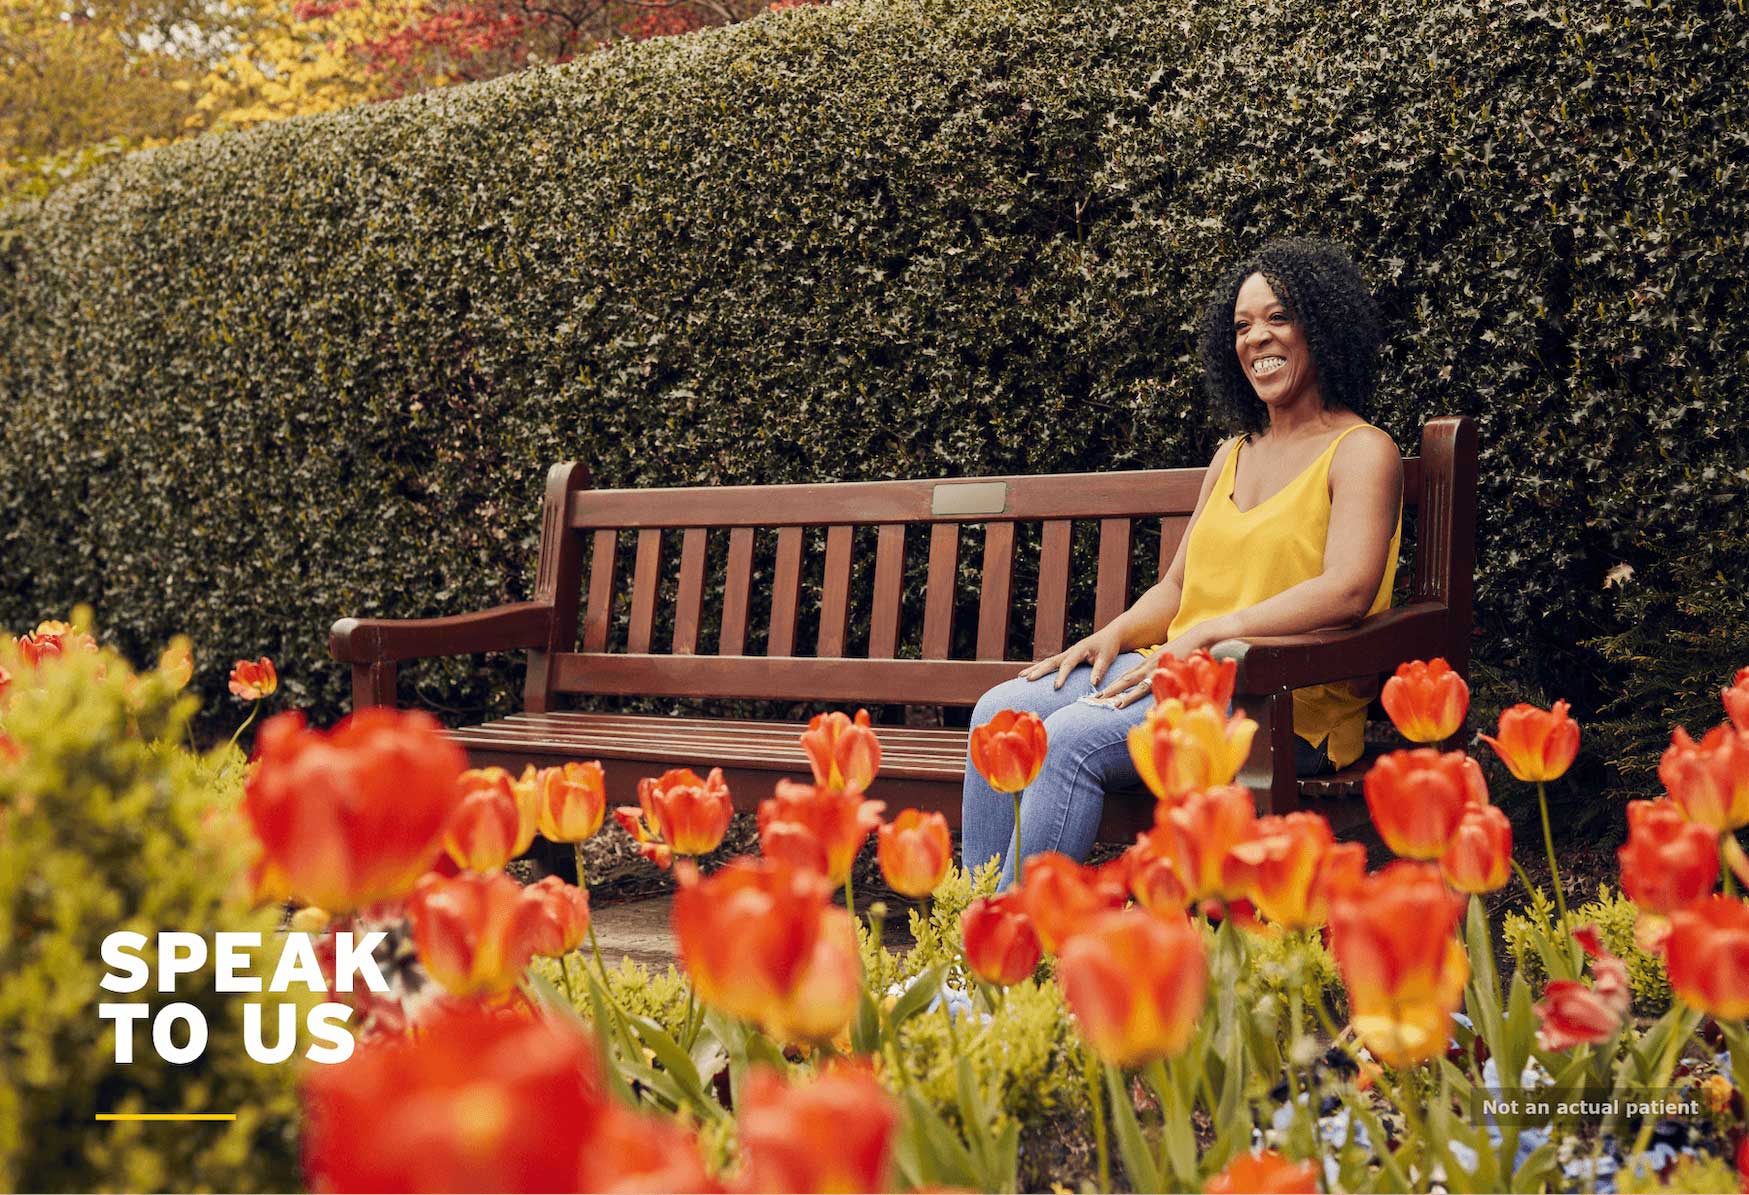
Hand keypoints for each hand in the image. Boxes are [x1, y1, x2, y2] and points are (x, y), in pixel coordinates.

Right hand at [1019, 626, 1125, 689]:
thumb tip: (1093, 684)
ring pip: (1047, 661)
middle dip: (1039, 670)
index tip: (1056, 687)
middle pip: (1051, 661)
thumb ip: (1100, 670)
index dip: (1061, 676)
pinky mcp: (1066, 657)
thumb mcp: (1107, 658)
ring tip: (1021, 677)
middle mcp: (1069, 651)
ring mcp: (1066, 654)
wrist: (1110, 636)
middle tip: (1027, 679)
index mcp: (1079, 650)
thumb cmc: (1109, 647)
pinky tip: (1030, 674)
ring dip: (1034, 669)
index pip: (1068, 664)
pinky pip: (1050, 663)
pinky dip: (1039, 668)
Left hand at [1093, 619, 1237, 707]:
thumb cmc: (1187, 649)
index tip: (1102, 695)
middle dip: (1110, 691)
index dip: (1115, 686)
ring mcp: (1157, 667)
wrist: (1200, 636)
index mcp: (1149, 663)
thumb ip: (1163, 668)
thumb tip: (1157, 679)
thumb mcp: (1170, 659)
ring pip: (1135, 683)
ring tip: (1110, 704)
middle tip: (1095, 700)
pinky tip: (1141, 705)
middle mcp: (1149, 665)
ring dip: (1123, 695)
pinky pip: (1154, 685)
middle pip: (1126, 680)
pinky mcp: (1167, 669)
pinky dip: (1145, 695)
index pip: (1128, 676)